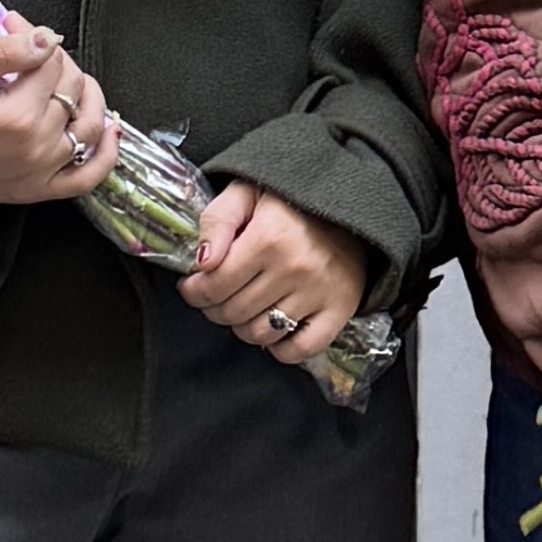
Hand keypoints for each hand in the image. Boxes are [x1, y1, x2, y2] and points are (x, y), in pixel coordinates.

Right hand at [0, 20, 119, 210]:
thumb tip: (45, 37)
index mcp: (16, 119)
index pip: (51, 60)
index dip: (34, 34)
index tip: (10, 25)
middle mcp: (37, 149)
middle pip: (73, 86)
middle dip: (54, 58)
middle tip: (24, 46)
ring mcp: (41, 173)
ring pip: (90, 122)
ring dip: (87, 93)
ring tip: (63, 74)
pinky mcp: (37, 190)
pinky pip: (88, 176)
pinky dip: (107, 154)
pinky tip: (110, 131)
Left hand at [184, 182, 372, 371]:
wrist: (349, 202)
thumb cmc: (290, 199)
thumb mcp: (246, 192)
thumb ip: (217, 221)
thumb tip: (201, 263)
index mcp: (268, 237)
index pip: (213, 286)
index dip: (194, 291)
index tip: (192, 285)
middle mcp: (294, 268)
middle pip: (233, 313)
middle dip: (215, 308)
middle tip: (218, 296)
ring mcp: (319, 292)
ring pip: (261, 334)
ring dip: (243, 327)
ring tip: (245, 308)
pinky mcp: (341, 308)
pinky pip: (301, 349)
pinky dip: (281, 349)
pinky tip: (274, 330)